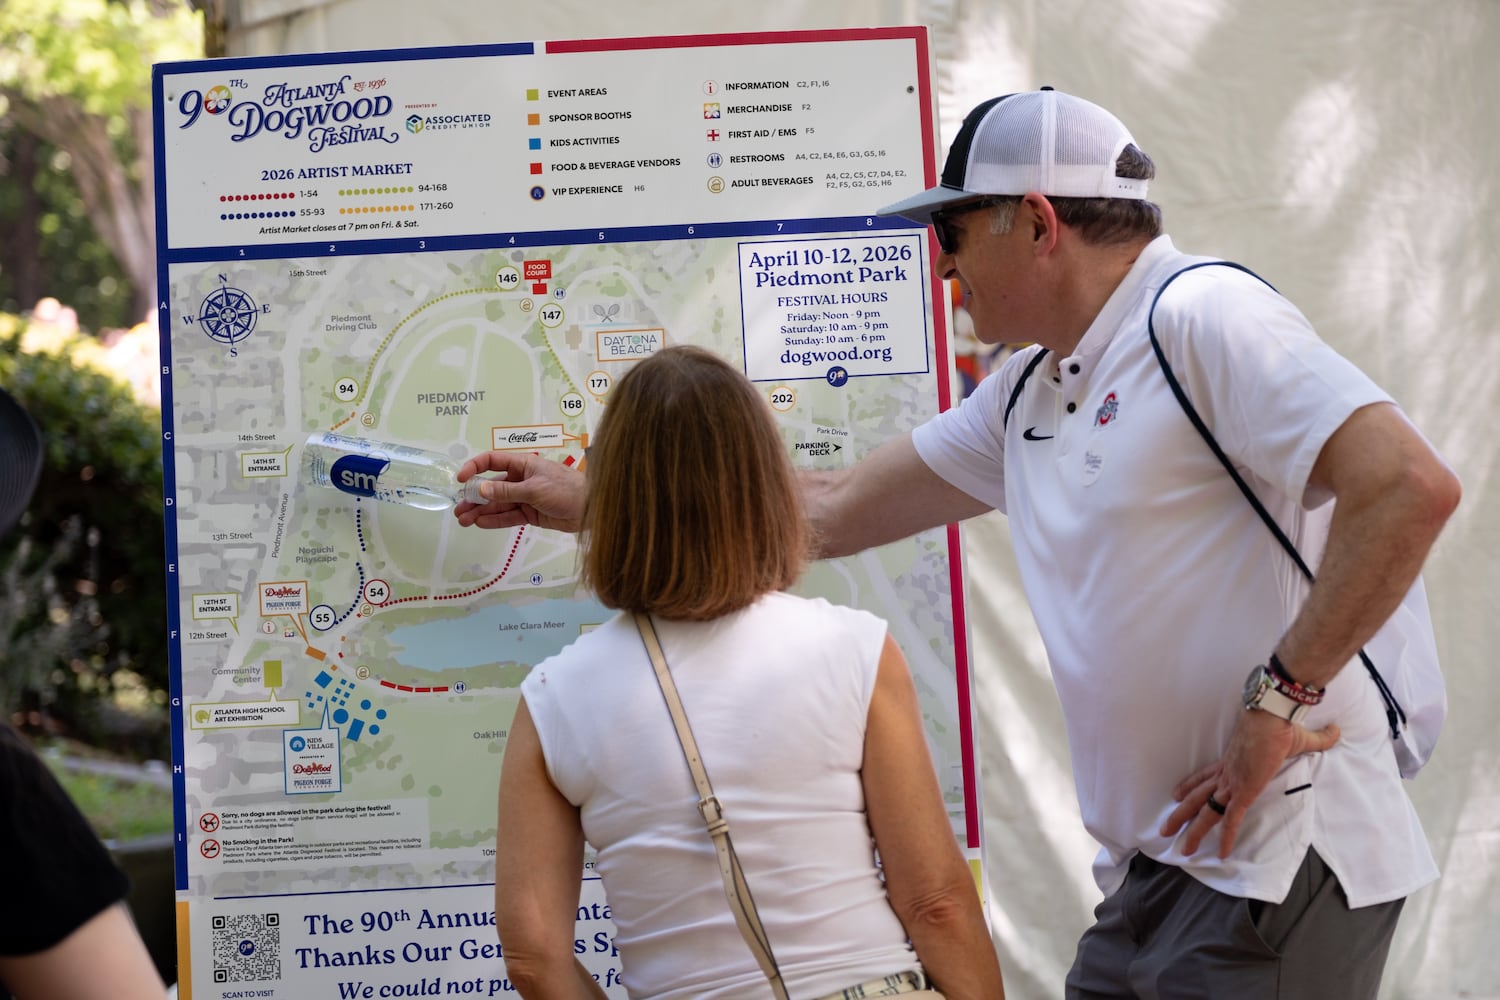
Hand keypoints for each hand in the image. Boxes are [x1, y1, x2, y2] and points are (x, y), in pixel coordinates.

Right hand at [453, 451, 584, 532]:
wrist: (592, 509)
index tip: (461, 479)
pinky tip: (480, 523)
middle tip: (459, 509)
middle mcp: (521, 479)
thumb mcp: (534, 488)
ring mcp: (525, 498)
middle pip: (492, 486)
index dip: (475, 468)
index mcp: (523, 464)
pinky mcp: (530, 514)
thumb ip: (506, 491)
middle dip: (475, 497)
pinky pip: (508, 517)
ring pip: (498, 504)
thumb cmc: (566, 489)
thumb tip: (480, 489)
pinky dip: (495, 520)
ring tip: (464, 520)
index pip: (492, 461)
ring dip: (481, 511)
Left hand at [1160, 709, 1339, 857]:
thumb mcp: (1300, 736)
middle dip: (1181, 815)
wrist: (1272, 716)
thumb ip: (1318, 738)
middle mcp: (1227, 773)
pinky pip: (1232, 819)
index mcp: (1232, 761)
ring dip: (1192, 830)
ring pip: (1206, 811)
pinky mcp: (1244, 791)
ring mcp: (1233, 783)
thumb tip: (1337, 732)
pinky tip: (1220, 853)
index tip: (1177, 794)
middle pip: (1198, 796)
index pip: (1205, 776)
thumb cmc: (1281, 724)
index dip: (1191, 785)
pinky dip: (1226, 837)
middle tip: (1165, 830)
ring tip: (1180, 848)